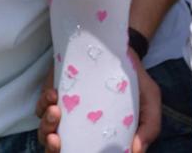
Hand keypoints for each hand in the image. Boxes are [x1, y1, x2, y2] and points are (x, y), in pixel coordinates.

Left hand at [36, 47, 161, 152]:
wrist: (123, 48)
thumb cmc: (136, 81)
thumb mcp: (150, 101)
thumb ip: (149, 127)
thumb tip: (136, 152)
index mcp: (97, 136)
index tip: (66, 150)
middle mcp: (78, 128)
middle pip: (56, 148)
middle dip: (51, 147)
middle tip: (55, 139)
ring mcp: (65, 111)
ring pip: (45, 129)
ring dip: (45, 125)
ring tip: (55, 112)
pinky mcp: (55, 92)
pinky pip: (41, 105)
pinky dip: (43, 104)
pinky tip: (53, 95)